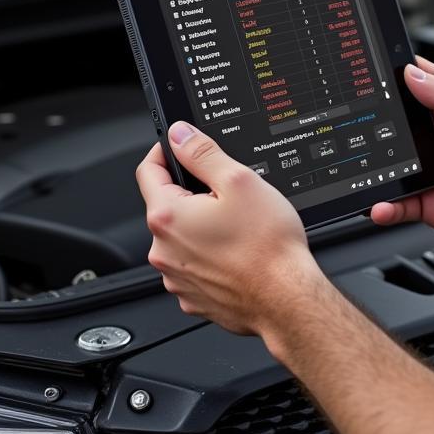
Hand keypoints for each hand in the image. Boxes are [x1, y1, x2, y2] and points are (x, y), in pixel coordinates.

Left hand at [136, 122, 318, 335]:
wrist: (286, 299)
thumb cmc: (267, 246)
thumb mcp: (239, 181)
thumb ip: (203, 153)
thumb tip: (180, 135)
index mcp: (168, 217)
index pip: (148, 171)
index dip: (164, 152)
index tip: (178, 146)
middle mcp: (163, 250)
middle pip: (168, 207)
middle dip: (193, 195)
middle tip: (228, 194)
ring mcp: (176, 278)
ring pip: (183, 238)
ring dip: (202, 228)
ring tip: (239, 228)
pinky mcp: (193, 297)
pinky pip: (195, 266)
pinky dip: (211, 256)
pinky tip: (238, 253)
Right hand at [370, 57, 433, 272]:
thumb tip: (414, 73)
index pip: (422, 87)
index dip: (398, 79)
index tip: (372, 76)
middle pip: (399, 127)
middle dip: (378, 126)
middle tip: (360, 126)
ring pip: (394, 165)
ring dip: (378, 168)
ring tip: (365, 168)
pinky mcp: (431, 203)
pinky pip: (400, 203)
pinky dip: (386, 206)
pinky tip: (381, 205)